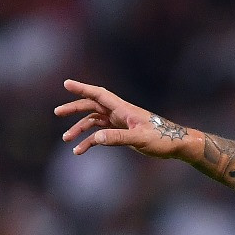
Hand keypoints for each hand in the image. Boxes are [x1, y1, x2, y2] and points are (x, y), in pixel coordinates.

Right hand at [55, 79, 196, 159]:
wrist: (177, 145)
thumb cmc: (163, 139)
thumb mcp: (140, 139)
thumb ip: (118, 138)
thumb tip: (96, 138)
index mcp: (124, 109)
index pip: (100, 94)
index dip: (83, 88)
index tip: (66, 83)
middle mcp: (120, 113)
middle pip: (92, 106)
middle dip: (74, 108)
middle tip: (57, 112)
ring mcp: (121, 122)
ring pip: (94, 121)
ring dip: (80, 128)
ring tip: (67, 139)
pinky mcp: (123, 132)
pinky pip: (102, 134)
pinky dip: (90, 141)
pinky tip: (81, 151)